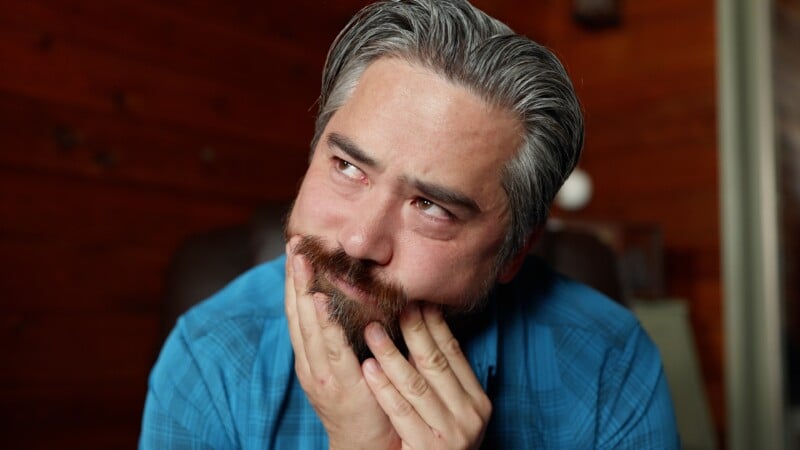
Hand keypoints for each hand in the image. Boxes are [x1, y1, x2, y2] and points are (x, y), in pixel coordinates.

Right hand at [284, 239, 399, 448]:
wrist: (364, 446)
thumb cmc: (364, 401)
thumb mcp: (349, 364)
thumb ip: (347, 335)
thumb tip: (354, 300)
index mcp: (311, 356)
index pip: (298, 311)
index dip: (294, 281)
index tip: (296, 250)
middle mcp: (310, 363)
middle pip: (296, 313)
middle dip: (294, 278)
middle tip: (294, 244)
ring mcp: (321, 374)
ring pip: (308, 326)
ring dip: (303, 292)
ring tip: (301, 262)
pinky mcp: (339, 384)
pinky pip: (331, 349)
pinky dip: (324, 324)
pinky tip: (321, 301)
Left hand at [362, 303, 491, 449]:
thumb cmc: (436, 442)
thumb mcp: (449, 408)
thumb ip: (442, 376)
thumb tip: (423, 323)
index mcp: (477, 401)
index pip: (454, 352)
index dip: (433, 324)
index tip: (414, 298)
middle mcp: (470, 416)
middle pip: (436, 363)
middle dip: (412, 330)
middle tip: (391, 303)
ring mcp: (451, 434)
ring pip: (416, 384)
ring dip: (391, 354)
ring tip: (371, 329)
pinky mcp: (428, 448)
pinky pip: (402, 411)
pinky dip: (384, 388)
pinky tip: (368, 368)